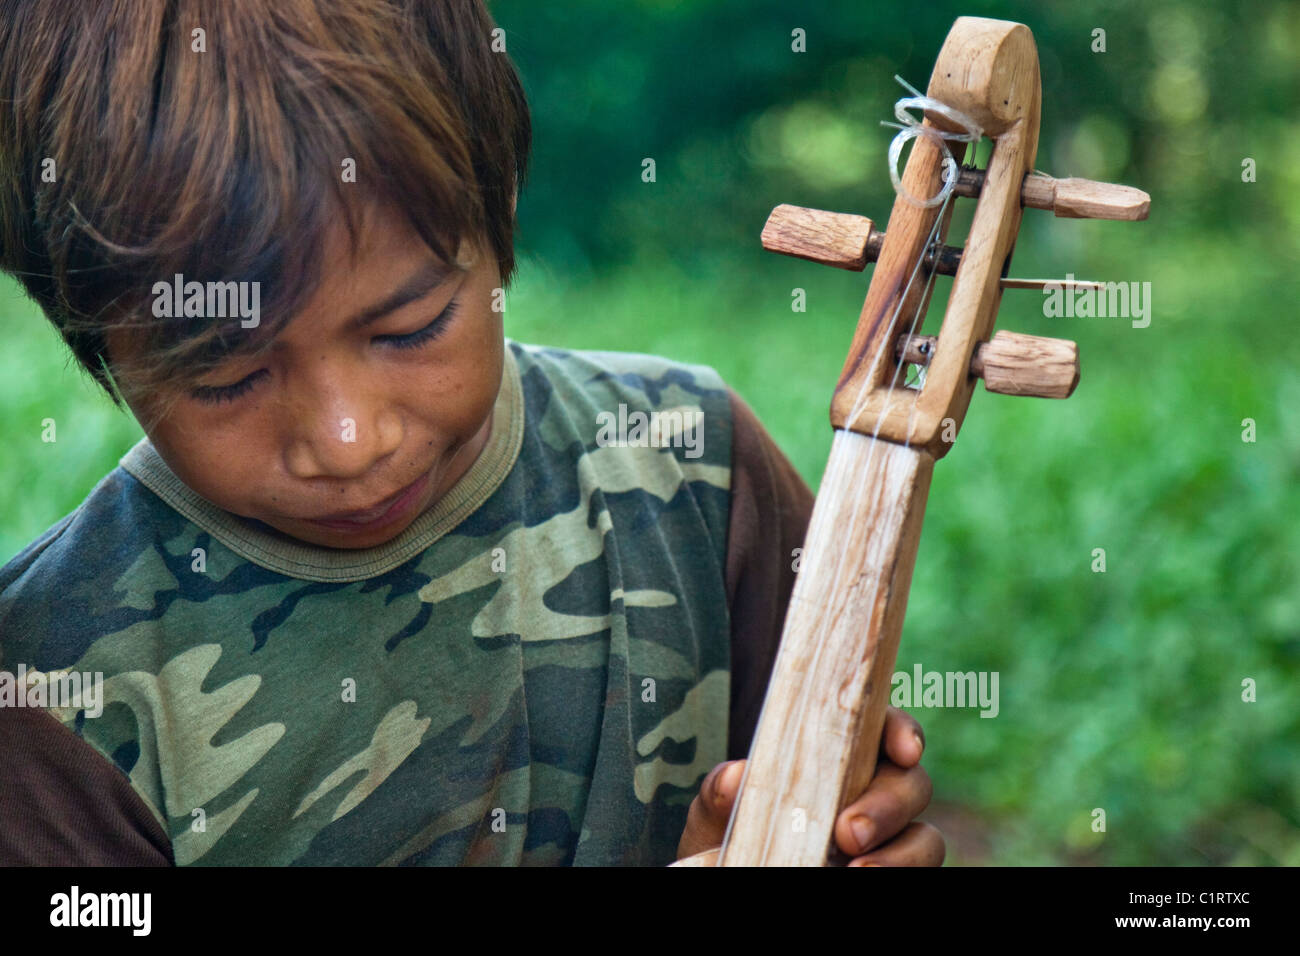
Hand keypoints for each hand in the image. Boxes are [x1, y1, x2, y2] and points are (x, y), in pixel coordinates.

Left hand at [676, 706, 943, 864]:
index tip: (903, 750)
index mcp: (842, 757)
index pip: (886, 729)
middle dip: (888, 804)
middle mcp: (875, 793)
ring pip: (926, 838)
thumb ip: (723, 791)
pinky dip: (898, 874)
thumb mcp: (717, 811)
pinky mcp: (893, 870)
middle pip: (913, 784)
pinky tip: (860, 880)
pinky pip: (916, 876)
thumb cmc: (731, 833)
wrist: (730, 867)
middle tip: (848, 832)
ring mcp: (890, 840)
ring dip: (900, 855)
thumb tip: (736, 776)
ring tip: (856, 872)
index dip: (903, 731)